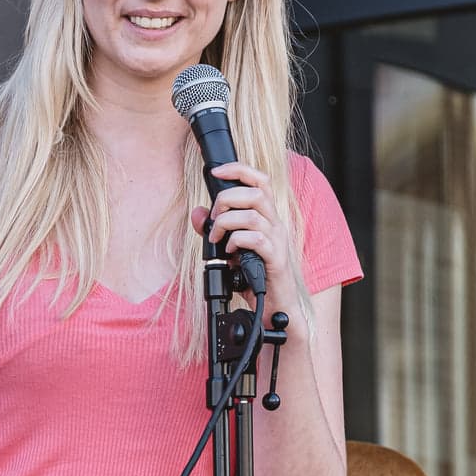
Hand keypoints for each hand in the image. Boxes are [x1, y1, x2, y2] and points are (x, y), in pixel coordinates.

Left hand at [190, 161, 288, 299]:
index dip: (239, 169)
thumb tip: (197, 212)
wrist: (273, 306)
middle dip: (227, 198)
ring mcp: (278, 241)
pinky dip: (237, 241)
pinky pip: (256, 240)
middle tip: (214, 218)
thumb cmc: (253, 275)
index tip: (216, 171)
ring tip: (216, 238)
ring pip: (253, 215)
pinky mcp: (276, 259)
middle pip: (256, 193)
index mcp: (266, 217)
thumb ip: (213, 229)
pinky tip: (230, 252)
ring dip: (226, 222)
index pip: (260, 180)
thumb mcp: (228, 248)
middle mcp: (275, 225)